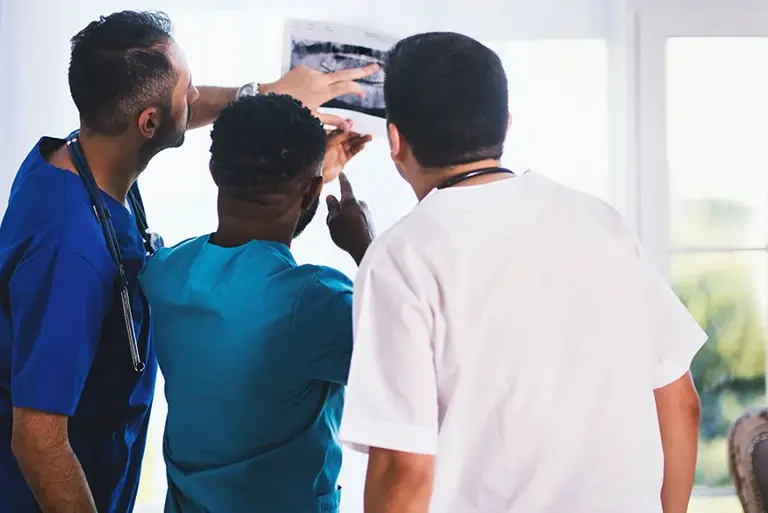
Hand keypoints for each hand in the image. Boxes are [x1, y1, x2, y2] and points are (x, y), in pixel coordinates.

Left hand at [261, 64, 379, 129]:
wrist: (268, 98)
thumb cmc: (291, 112)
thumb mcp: (313, 118)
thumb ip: (333, 120)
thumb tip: (349, 126)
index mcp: (323, 92)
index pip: (346, 87)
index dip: (357, 89)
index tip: (363, 93)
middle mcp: (319, 79)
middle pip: (345, 73)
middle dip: (362, 71)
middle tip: (376, 67)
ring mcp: (310, 72)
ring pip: (326, 77)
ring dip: (327, 86)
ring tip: (311, 99)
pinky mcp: (302, 69)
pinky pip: (314, 75)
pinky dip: (314, 83)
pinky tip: (304, 93)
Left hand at [322, 130, 371, 183]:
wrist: (317, 174)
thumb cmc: (317, 158)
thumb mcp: (329, 143)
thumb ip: (338, 134)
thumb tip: (347, 126)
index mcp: (328, 138)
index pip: (340, 130)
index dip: (347, 127)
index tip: (353, 124)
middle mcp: (334, 144)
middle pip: (347, 137)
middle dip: (356, 134)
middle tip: (364, 132)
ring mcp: (339, 152)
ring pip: (351, 144)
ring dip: (360, 140)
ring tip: (368, 138)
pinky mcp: (343, 160)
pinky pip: (352, 152)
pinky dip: (357, 149)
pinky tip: (362, 145)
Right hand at [326, 173, 374, 264]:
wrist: (366, 249)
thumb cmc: (346, 235)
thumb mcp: (332, 221)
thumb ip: (331, 207)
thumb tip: (331, 196)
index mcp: (350, 201)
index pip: (345, 186)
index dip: (342, 180)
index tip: (342, 174)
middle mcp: (361, 204)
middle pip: (347, 202)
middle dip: (340, 208)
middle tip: (332, 222)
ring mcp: (367, 212)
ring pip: (352, 211)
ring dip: (346, 217)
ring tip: (341, 231)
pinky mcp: (371, 221)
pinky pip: (358, 218)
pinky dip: (353, 223)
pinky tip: (351, 234)